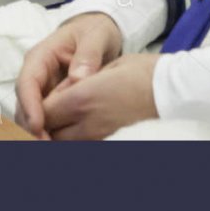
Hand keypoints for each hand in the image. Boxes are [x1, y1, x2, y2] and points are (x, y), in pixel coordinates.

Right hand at [15, 13, 122, 138]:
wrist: (98, 32)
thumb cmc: (94, 31)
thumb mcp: (96, 36)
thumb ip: (88, 54)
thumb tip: (78, 77)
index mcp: (41, 56)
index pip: (27, 82)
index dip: (29, 106)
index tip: (37, 126)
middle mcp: (36, 74)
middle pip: (25, 104)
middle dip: (32, 127)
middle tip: (47, 146)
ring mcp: (43, 88)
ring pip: (32, 115)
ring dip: (39, 134)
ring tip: (54, 150)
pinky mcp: (52, 100)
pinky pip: (47, 119)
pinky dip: (51, 133)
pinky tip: (62, 145)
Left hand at [41, 53, 159, 140]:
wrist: (173, 91)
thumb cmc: (142, 72)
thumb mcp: (107, 66)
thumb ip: (79, 80)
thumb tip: (63, 89)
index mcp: (82, 98)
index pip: (43, 111)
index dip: (36, 107)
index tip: (40, 99)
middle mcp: (86, 122)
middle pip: (49, 132)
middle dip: (42, 123)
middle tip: (46, 110)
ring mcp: (98, 136)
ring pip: (63, 143)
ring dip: (56, 133)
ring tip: (60, 119)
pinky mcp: (110, 142)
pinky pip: (81, 145)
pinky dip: (73, 138)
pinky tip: (78, 126)